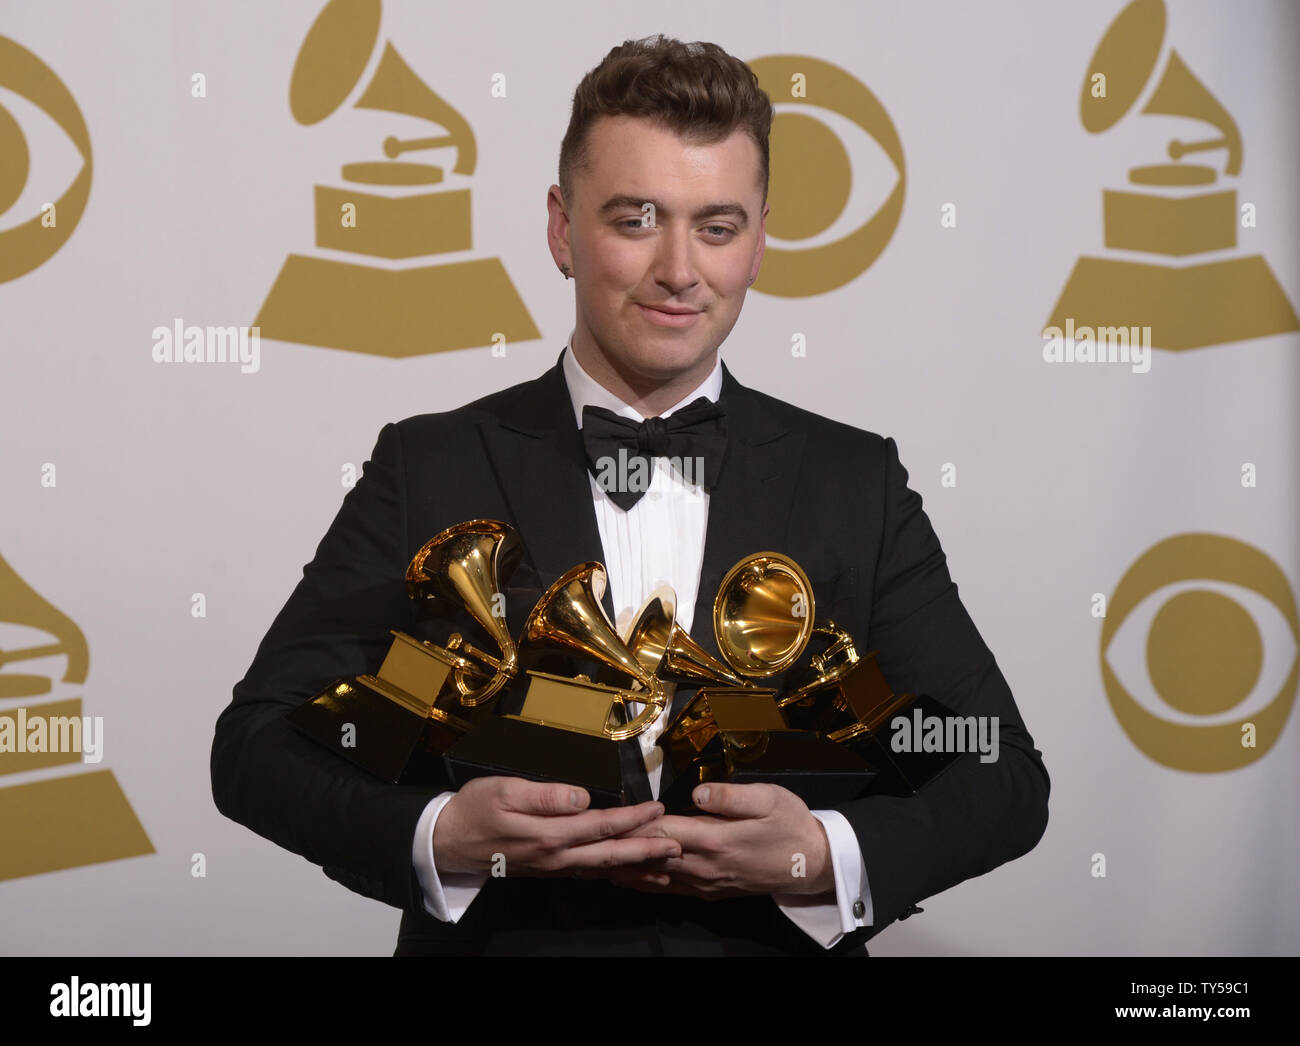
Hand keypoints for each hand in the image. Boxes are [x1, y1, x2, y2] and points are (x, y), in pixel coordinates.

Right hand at [432, 776, 680, 878]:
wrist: (446, 841)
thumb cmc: (474, 809)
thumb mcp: (504, 791)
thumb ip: (546, 796)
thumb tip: (582, 797)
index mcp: (550, 834)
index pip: (601, 825)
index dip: (632, 818)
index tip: (658, 809)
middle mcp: (556, 856)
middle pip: (610, 854)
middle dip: (646, 850)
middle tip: (679, 847)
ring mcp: (553, 866)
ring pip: (602, 868)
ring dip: (635, 866)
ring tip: (664, 866)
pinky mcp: (548, 868)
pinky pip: (588, 872)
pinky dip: (613, 871)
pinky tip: (625, 870)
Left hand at [608, 783, 834, 898]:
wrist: (813, 863)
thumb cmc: (791, 824)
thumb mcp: (769, 799)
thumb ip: (731, 796)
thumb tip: (697, 791)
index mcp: (716, 839)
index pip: (662, 831)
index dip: (632, 825)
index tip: (605, 819)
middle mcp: (706, 866)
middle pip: (651, 857)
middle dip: (618, 850)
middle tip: (583, 844)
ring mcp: (707, 882)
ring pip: (657, 878)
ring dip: (625, 870)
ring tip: (592, 864)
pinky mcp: (712, 890)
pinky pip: (671, 889)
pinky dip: (645, 883)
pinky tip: (628, 879)